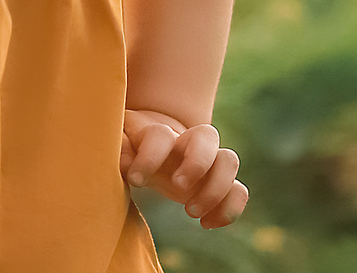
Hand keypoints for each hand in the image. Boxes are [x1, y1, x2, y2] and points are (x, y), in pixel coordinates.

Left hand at [121, 108, 245, 228]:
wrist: (152, 143)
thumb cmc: (130, 144)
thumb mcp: (117, 143)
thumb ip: (117, 147)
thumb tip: (125, 160)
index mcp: (158, 132)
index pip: (160, 135)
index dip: (149, 157)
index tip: (135, 180)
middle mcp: (187, 142)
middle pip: (207, 135)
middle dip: (196, 163)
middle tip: (177, 187)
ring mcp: (206, 161)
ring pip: (229, 160)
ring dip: (216, 188)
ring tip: (191, 212)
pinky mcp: (216, 182)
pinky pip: (239, 190)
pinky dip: (230, 208)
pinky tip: (207, 224)